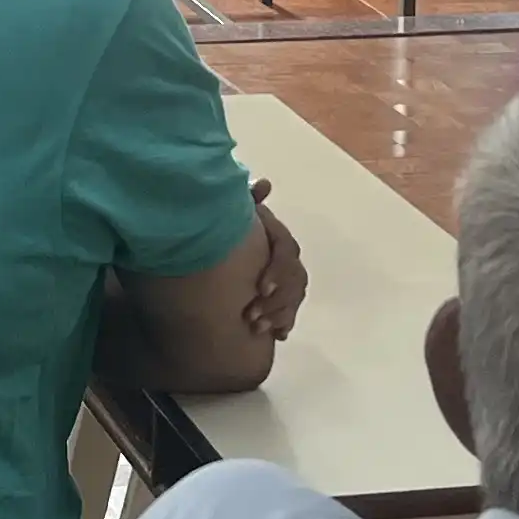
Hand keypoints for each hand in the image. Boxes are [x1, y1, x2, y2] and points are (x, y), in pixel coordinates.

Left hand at [243, 180, 307, 339]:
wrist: (224, 254)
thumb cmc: (230, 230)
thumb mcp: (238, 215)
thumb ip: (250, 200)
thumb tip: (264, 184)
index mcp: (277, 238)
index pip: (287, 251)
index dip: (278, 270)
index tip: (261, 287)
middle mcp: (288, 259)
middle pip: (295, 280)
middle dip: (276, 301)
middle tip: (252, 315)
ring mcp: (289, 281)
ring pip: (294, 299)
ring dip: (278, 315)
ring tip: (256, 328)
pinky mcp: (284, 300)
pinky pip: (292, 313)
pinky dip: (284, 324)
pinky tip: (277, 335)